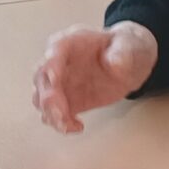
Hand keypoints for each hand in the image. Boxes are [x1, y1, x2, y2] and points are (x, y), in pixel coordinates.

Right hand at [31, 22, 158, 131]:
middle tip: (62, 113)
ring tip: (68, 124)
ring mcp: (58, 83)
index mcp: (70, 42)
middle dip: (48, 97)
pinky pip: (52, 114)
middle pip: (41, 78)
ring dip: (51, 114)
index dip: (51, 65)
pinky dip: (60, 124)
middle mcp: (58, 62)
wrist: (127, 64)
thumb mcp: (128, 45)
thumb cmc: (122, 49)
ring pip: (41, 99)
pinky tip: (77, 126)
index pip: (54, 50)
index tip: (55, 80)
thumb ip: (121, 52)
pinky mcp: (64, 101)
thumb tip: (114, 61)